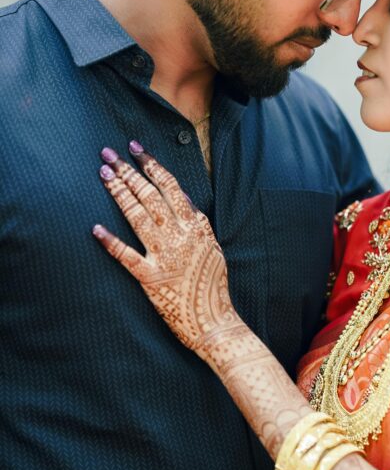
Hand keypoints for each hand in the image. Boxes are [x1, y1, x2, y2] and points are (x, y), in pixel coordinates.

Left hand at [93, 141, 232, 360]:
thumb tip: (181, 197)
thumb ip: (196, 221)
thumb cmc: (212, 284)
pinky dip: (110, 241)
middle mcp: (179, 237)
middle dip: (127, 171)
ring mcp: (164, 256)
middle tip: (108, 153)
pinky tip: (95, 228)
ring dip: (119, 193)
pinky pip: (126, 256)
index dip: (151, 165)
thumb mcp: (211, 245)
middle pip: (150, 196)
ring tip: (103, 174)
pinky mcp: (149, 278)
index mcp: (196, 225)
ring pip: (137, 217)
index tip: (136, 148)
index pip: (170, 186)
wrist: (214, 321)